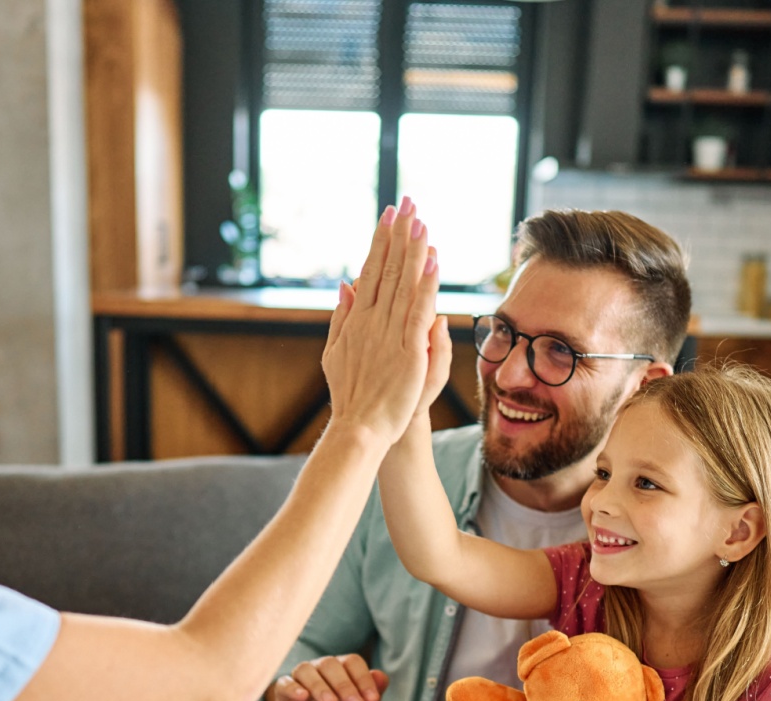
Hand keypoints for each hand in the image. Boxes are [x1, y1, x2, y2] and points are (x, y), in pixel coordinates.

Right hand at [269, 653, 388, 700]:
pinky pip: (285, 684)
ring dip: (320, 686)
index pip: (353, 662)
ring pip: (307, 671)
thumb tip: (381, 676)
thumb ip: (373, 693)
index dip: (364, 679)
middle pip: (331, 664)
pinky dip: (294, 688)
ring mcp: (301, 678)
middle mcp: (321, 667)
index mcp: (342, 667)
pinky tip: (303, 697)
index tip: (372, 700)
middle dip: (345, 685)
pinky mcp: (284, 692)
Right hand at [320, 197, 442, 446]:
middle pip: (388, 270)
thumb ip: (342, 317)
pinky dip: (426, 286)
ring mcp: (389, 334)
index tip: (389, 216)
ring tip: (420, 220)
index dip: (382, 242)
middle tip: (406, 202)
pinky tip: (433, 261)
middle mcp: (372, 321)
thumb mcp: (337, 353)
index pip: (372, 272)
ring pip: (404, 284)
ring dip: (413, 250)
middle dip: (398, 235)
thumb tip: (346, 285)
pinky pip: (419, 311)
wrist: (360, 429)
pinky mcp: (409, 351)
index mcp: (357, 320)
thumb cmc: (354, 396)